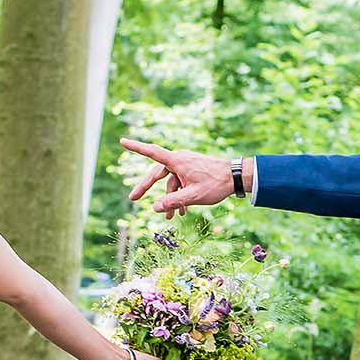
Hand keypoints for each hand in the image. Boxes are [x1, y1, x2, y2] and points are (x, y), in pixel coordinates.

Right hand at [122, 138, 238, 217]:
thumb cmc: (216, 184)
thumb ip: (173, 202)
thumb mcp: (193, 196)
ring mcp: (186, 165)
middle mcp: (179, 160)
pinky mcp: (193, 171)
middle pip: (157, 174)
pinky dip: (180, 196)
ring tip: (172, 218)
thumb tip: (155, 208)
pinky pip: (181, 183)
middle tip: (132, 198)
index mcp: (177, 161)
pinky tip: (184, 211)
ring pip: (171, 182)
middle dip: (146, 187)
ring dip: (170, 199)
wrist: (236, 177)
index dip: (136, 147)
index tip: (122, 141)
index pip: (151, 152)